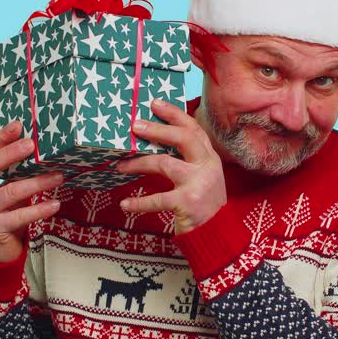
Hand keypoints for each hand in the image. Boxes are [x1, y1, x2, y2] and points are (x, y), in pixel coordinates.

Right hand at [0, 120, 66, 261]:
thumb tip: (38, 149)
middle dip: (10, 153)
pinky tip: (54, 204)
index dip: (1, 138)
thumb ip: (13, 174)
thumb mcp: (4, 192)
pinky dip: (39, 210)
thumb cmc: (4, 215)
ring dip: (36, 183)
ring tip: (58, 176)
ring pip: (9, 192)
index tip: (18, 124)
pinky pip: (19, 217)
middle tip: (32, 146)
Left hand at [115, 99, 226, 234]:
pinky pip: (157, 199)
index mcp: (209, 157)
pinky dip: (138, 202)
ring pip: (164, 164)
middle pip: (182, 138)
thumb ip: (187, 160)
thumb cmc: (204, 203)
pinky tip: (125, 204)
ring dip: (138, 163)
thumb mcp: (202, 177)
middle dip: (157, 130)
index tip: (154, 103)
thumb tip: (154, 141)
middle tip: (134, 126)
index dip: (174, 114)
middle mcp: (207, 166)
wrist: (217, 234)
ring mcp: (198, 184)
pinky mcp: (187, 203)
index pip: (193, 129)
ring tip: (120, 166)